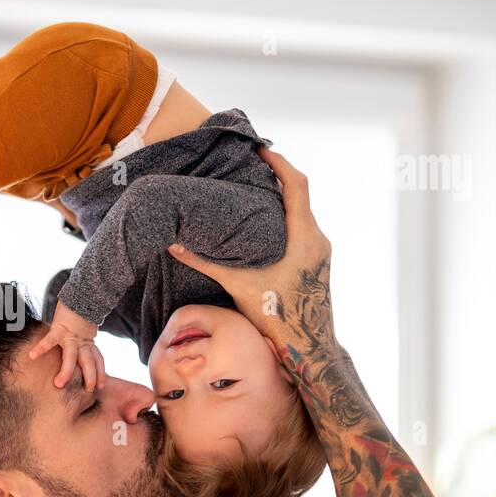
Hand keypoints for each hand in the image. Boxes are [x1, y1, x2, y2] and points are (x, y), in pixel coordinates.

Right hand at [28, 301, 104, 389]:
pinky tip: (32, 356)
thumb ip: (83, 339)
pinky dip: (41, 348)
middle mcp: (81, 341)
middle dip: (89, 376)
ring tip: (59, 383)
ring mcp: (70, 336)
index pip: (98, 359)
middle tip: (89, 391)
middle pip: (88, 361)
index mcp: (88, 341)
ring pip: (71, 356)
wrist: (81, 293)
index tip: (100, 386)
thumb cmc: (79, 312)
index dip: (100, 372)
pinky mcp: (59, 328)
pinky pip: (49, 340)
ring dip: (67, 371)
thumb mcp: (85, 327)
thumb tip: (78, 351)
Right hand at [167, 147, 333, 349]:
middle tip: (250, 166)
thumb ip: (207, 263)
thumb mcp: (239, 286)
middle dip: (277, 177)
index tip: (261, 150)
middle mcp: (317, 239)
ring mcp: (321, 250)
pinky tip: (263, 224)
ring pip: (302, 212)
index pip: (297, 186)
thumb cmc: (277, 317)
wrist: (308, 346)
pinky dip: (285, 218)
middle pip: (300, 195)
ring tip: (253, 191)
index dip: (280, 164)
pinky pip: (303, 228)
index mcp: (304, 237)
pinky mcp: (318, 261)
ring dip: (281, 199)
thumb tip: (174, 246)